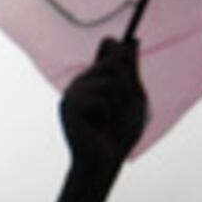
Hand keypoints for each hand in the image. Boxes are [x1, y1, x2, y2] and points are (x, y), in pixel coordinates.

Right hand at [59, 33, 149, 169]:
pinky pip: (100, 98)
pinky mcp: (68, 104)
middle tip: (120, 107)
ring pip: (110, 80)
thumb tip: (132, 40)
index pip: (109, 46)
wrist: (106, 160)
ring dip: (119, 102)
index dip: (118, 43)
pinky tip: (97, 125)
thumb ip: (130, 71)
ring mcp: (73, 91)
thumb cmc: (121, 132)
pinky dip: (107, 113)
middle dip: (128, 84)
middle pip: (115, 59)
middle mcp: (84, 79)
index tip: (132, 41)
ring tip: (108, 118)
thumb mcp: (133, 97)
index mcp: (99, 76)